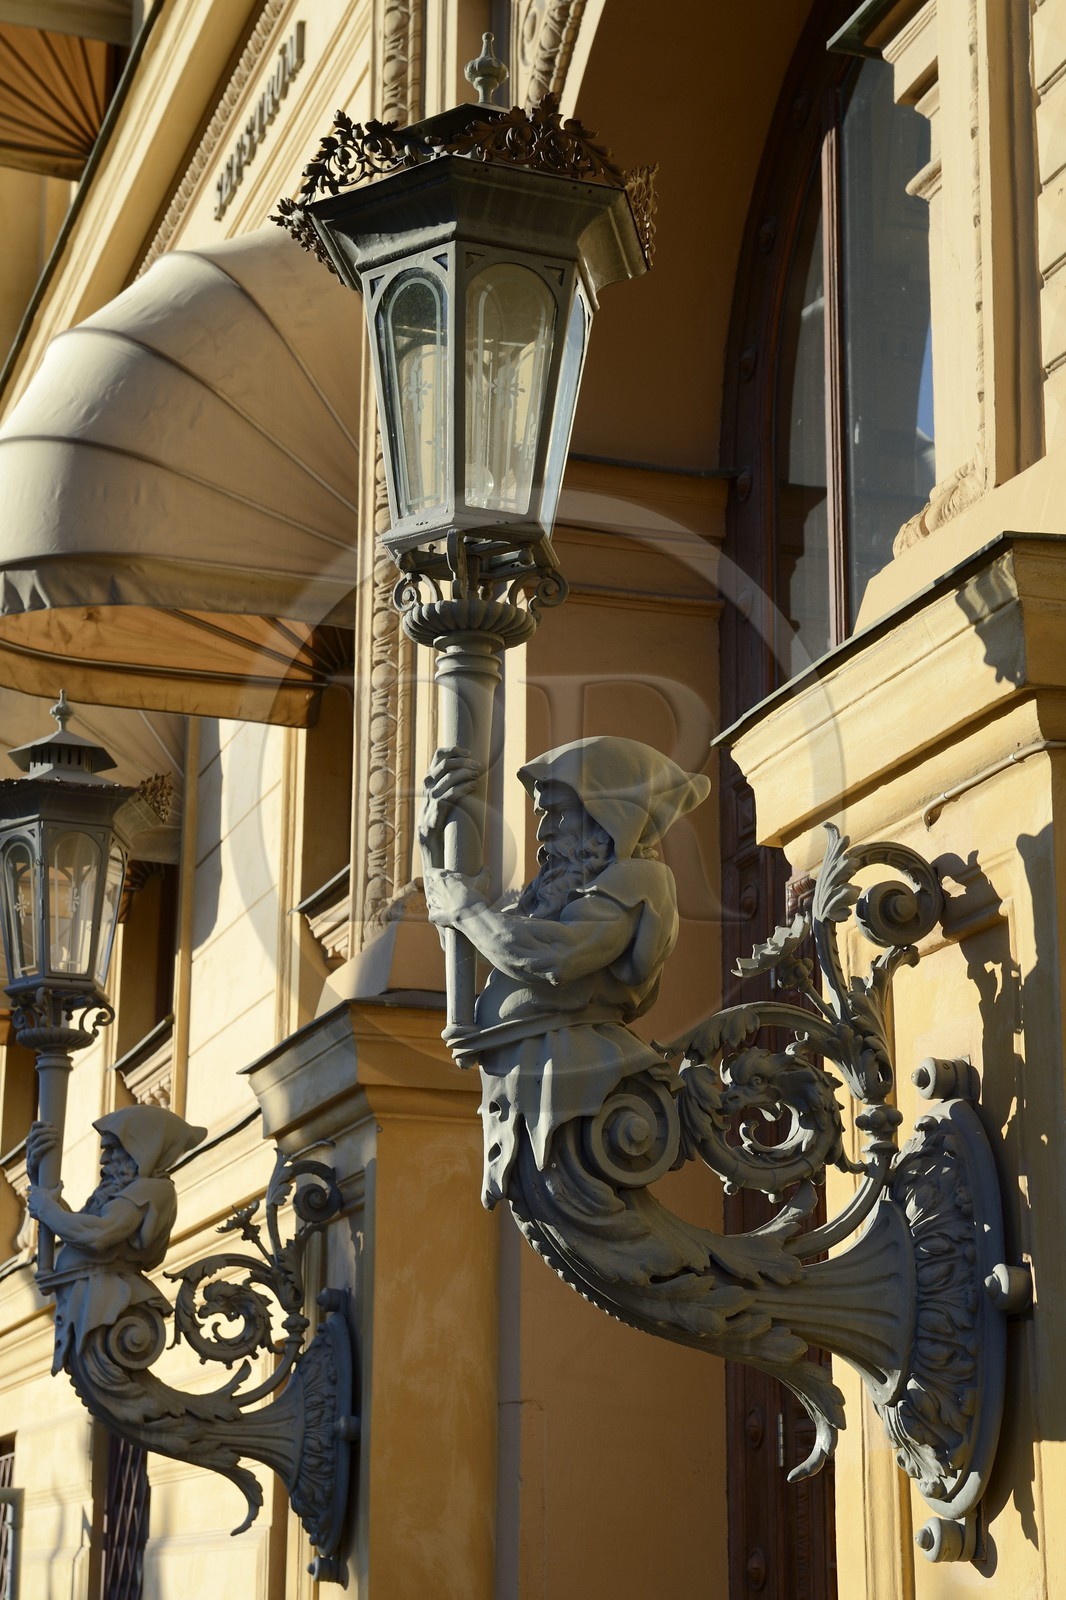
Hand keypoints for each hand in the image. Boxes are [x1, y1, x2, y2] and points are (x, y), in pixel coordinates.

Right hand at [25, 1120, 58, 1185]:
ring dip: (47, 1136)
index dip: (41, 1124)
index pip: (33, 1128)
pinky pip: (37, 1152)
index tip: (51, 1124)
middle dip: (46, 1130)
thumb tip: (63, 1133)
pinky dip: (46, 1145)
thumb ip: (53, 1144)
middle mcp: (29, 1148)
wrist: (41, 1185)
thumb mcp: (50, 1152)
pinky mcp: (32, 1164)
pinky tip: (53, 1144)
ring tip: (56, 1137)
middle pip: (34, 1133)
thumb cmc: (47, 1167)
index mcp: (33, 1143)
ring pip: (35, 1141)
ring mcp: (29, 1156)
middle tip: (57, 1132)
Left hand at [26, 1184, 61, 1220]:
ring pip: (30, 1205)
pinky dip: (34, 1213)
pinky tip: (39, 1214)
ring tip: (40, 1208)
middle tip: (39, 1200)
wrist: (48, 1209)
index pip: (29, 1187)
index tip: (27, 1188)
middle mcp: (31, 1197)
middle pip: (29, 1197)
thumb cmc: (52, 1198)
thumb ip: (60, 1185)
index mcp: (35, 1191)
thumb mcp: (57, 1191)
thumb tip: (61, 1181)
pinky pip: (32, 1213)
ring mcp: (30, 1205)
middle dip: (33, 1199)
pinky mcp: (31, 1212)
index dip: (28, 1188)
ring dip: (33, 1206)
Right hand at [418, 747, 480, 867]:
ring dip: (465, 773)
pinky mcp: (435, 813)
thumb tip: (469, 771)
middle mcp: (427, 789)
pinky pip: (450, 795)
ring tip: (477, 774)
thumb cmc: (441, 821)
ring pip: (446, 778)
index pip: (437, 757)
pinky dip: (463, 788)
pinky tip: (473, 786)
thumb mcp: (443, 799)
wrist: (431, 845)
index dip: (452, 751)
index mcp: (429, 782)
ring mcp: (429, 801)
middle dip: (462, 761)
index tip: (467, 752)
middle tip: (476, 765)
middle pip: (443, 765)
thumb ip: (450, 785)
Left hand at [423, 867, 490, 926]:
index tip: (438, 878)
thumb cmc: (474, 894)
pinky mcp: (432, 915)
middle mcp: (432, 888)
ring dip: (438, 904)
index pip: (430, 872)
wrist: (470, 912)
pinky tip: (449, 917)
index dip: (433, 875)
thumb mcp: (482, 880)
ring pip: (431, 902)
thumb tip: (486, 868)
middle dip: (438, 892)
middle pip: (431, 888)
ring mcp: (431, 902)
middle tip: (451, 896)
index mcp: (441, 876)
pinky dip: (439, 916)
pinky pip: (433, 915)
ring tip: (452, 908)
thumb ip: (484, 872)